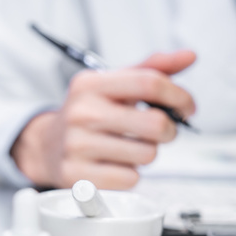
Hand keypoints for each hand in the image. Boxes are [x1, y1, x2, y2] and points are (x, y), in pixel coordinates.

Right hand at [11, 50, 196, 188]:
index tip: (186, 106)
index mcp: (90, 84)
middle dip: (168, 130)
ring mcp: (76, 146)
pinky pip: (130, 178)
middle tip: (159, 131)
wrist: (47, 146)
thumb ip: (151, 69)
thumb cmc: (88, 114)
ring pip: (147, 154)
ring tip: (130, 147)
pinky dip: (130, 174)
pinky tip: (116, 164)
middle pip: (155, 123)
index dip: (179, 96)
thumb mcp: (112, 85)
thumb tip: (189, 57)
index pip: (149, 83)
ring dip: (147, 153)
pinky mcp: (78, 176)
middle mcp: (81, 113)